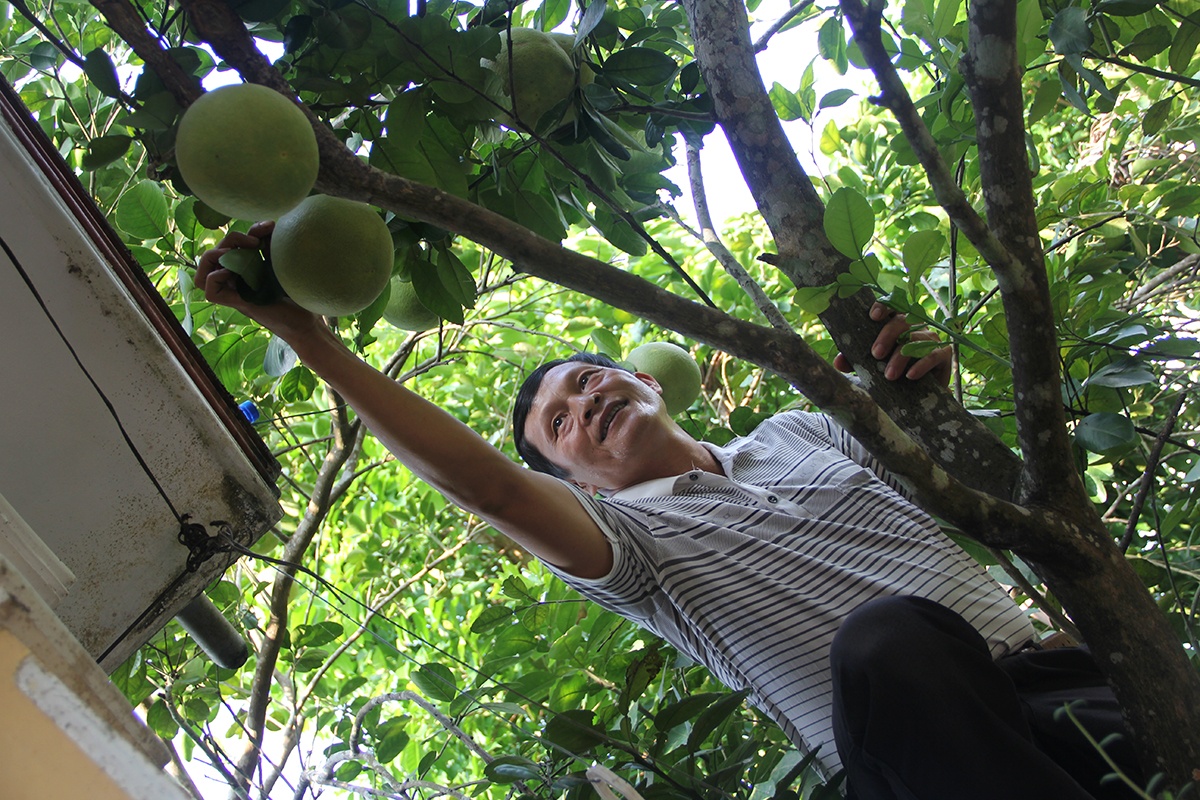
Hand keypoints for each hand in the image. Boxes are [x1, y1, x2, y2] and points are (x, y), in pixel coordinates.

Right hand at [195, 221, 321, 341]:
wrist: (310, 322)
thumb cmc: (301, 295)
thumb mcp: (285, 262)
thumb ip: (274, 244)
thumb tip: (269, 225)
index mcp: (248, 268)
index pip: (231, 245)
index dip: (245, 231)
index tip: (269, 227)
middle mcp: (238, 279)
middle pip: (215, 253)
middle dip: (231, 238)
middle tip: (255, 242)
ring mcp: (236, 292)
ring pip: (204, 271)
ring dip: (214, 256)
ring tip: (237, 253)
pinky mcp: (238, 304)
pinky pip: (209, 290)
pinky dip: (214, 277)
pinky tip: (235, 272)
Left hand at [834, 302, 952, 386]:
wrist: (915, 397)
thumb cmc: (890, 374)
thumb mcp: (869, 367)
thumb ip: (854, 361)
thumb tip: (838, 362)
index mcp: (895, 323)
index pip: (890, 307)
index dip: (883, 307)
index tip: (872, 316)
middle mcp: (914, 326)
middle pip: (902, 321)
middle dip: (887, 336)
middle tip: (875, 354)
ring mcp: (930, 339)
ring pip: (916, 340)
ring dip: (900, 357)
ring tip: (889, 375)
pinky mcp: (943, 354)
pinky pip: (934, 355)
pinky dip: (921, 364)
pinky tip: (910, 375)